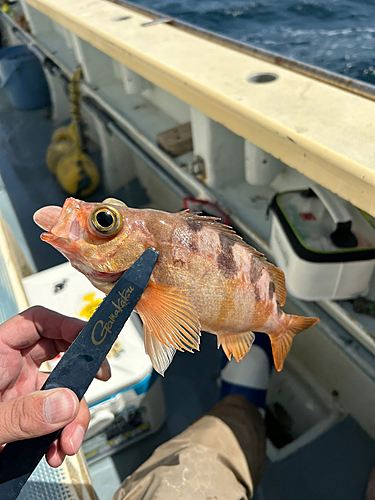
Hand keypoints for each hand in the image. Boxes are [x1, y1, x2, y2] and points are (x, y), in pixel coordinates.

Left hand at [0, 306, 110, 466]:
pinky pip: (55, 419)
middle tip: (100, 380)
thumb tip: (65, 403)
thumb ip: (21, 414)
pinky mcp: (26, 418)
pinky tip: (56, 451)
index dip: (67, 323)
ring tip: (67, 443)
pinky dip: (62, 435)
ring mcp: (20, 394)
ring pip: (63, 393)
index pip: (37, 322)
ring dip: (73, 418)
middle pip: (59, 356)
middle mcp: (11, 369)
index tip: (91, 338)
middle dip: (81, 375)